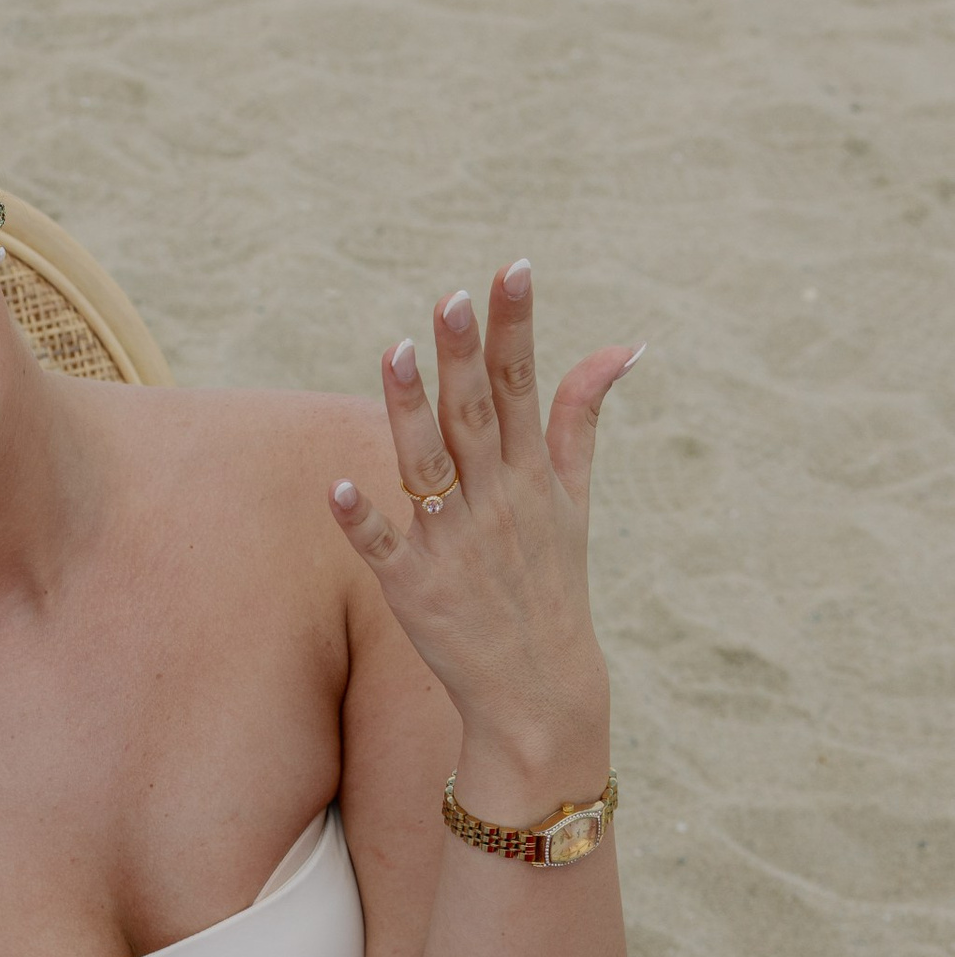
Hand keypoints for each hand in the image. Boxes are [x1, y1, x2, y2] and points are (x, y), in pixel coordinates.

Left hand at [328, 264, 636, 813]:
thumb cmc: (550, 580)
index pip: (523, 385)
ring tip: (396, 353)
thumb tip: (621, 346)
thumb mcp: (575, 497)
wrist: (537, 687)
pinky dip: (363, 523)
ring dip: (410, 413)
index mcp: (532, 474)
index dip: (516, 327)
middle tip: (451, 297)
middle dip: (464, 356)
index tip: (511, 269)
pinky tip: (336, 489)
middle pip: (475, 416)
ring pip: (427, 467)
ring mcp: (454, 544)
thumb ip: (581, 417)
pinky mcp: (415, 589)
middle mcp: (495, 501)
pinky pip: (385, 549)